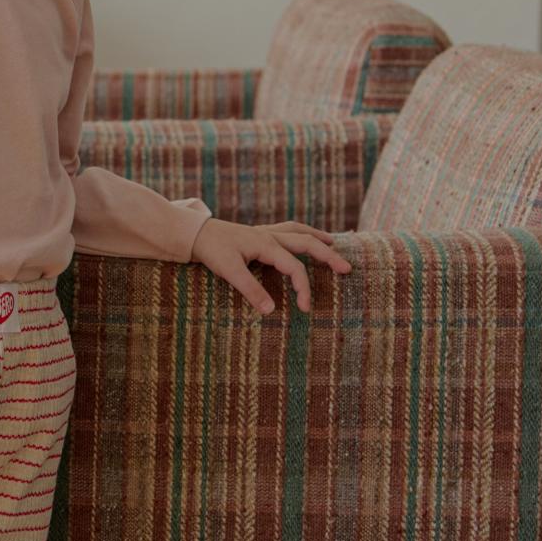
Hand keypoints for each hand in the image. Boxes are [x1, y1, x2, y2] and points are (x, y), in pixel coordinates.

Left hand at [190, 215, 353, 316]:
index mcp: (266, 244)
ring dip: (317, 238)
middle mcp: (270, 235)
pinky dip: (301, 233)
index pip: (294, 267)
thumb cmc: (212, 250)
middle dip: (328, 256)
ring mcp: (266, 232)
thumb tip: (271, 310)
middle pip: (307, 243)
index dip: (303, 288)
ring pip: (299, 231)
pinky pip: (288, 230)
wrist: (195, 233)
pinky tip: (304, 237)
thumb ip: (251, 290)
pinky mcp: (259, 233)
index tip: (305, 308)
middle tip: (346, 269)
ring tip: (333, 243)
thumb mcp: (230, 272)